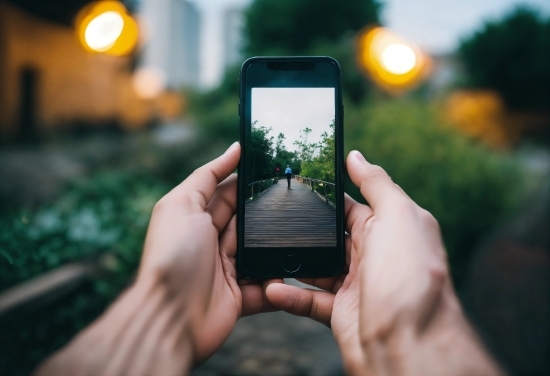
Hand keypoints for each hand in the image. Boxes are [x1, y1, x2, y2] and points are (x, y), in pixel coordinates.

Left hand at [36, 143, 278, 375]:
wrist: (171, 316)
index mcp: (195, 217)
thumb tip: (234, 148)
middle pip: (247, 220)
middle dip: (268, 212)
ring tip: (300, 232)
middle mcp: (211, 241)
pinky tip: (293, 269)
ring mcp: (226, 269)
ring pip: (261, 251)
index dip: (248, 180)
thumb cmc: (172, 256)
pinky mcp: (239, 296)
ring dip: (276, 245)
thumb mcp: (182, 204)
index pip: (227, 192)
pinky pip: (265, 285)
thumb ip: (208, 175)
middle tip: (296, 198)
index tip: (274, 166)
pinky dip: (277, 280)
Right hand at [266, 150, 503, 374]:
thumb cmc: (410, 278)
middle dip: (304, 226)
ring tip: (264, 250)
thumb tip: (356, 156)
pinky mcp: (340, 311)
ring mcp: (356, 283)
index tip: (298, 181)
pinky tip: (270, 288)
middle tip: (271, 213)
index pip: (354, 204)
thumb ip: (376, 183)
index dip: (328, 192)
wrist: (408, 345)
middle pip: (331, 234)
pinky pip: (308, 299)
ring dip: (291, 261)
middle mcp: (374, 254)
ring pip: (316, 265)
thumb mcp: (398, 215)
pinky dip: (288, 295)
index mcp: (390, 228)